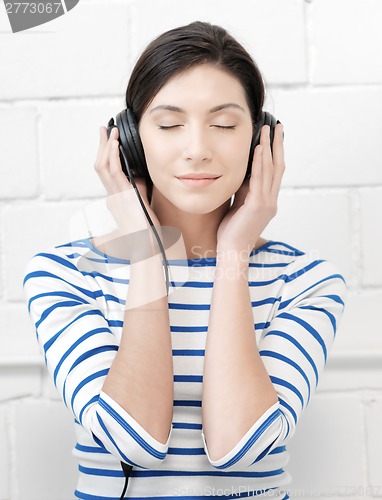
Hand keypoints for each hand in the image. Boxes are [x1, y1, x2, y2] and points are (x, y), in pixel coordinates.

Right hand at [93, 126, 160, 258]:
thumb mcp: (143, 205)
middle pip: (101, 166)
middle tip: (104, 129)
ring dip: (106, 147)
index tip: (108, 141)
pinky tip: (115, 144)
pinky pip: (114, 172)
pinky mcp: (124, 197)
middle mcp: (113, 197)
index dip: (105, 156)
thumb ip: (139, 190)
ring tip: (110, 131)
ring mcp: (116, 197)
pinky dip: (112, 156)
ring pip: (103, 167)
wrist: (149, 248)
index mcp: (116, 200)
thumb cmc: (148, 232)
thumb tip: (140, 175)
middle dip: (101, 146)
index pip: (106, 174)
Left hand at [216, 123, 284, 256]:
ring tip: (268, 130)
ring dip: (270, 147)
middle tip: (278, 126)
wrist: (231, 250)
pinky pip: (260, 179)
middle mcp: (271, 200)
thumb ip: (243, 190)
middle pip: (279, 166)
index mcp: (268, 201)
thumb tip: (243, 172)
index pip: (275, 172)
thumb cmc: (231, 231)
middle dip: (278, 145)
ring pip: (272, 169)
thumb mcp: (239, 205)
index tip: (275, 137)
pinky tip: (259, 148)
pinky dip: (260, 162)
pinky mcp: (258, 205)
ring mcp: (267, 203)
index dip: (276, 153)